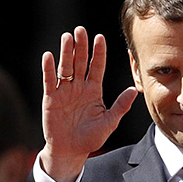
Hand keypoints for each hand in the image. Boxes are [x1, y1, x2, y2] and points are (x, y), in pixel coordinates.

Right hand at [40, 28, 137, 181]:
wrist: (70, 151)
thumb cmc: (90, 138)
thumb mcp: (109, 122)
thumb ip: (120, 106)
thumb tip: (134, 89)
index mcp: (94, 90)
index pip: (97, 67)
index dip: (98, 52)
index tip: (100, 37)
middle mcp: (79, 87)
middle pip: (80, 62)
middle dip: (81, 46)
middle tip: (81, 30)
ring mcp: (64, 91)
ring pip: (65, 67)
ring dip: (66, 52)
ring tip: (67, 37)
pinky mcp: (51, 98)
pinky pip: (49, 81)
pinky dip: (48, 69)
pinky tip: (49, 56)